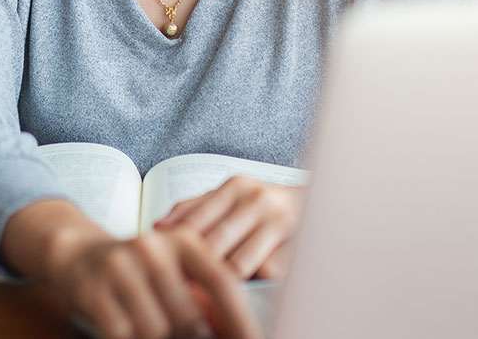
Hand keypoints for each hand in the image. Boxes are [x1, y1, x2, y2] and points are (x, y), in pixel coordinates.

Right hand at [2, 199, 260, 338]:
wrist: (76, 254)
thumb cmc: (136, 270)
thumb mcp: (173, 271)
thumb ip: (204, 296)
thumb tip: (234, 331)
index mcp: (182, 240)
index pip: (223, 282)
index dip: (240, 320)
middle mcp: (152, 248)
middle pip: (190, 316)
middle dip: (194, 338)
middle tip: (187, 337)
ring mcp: (120, 267)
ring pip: (156, 330)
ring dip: (157, 338)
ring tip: (151, 328)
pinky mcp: (93, 289)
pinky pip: (123, 334)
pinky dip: (128, 338)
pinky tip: (126, 328)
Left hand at [154, 177, 303, 279]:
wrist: (319, 203)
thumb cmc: (264, 205)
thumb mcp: (230, 196)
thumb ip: (195, 208)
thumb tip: (159, 227)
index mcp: (235, 187)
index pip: (195, 221)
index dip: (177, 246)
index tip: (161, 264)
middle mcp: (257, 201)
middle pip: (213, 244)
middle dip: (194, 266)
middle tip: (178, 284)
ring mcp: (278, 224)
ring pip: (237, 264)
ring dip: (221, 278)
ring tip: (205, 289)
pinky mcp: (296, 248)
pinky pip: (264, 274)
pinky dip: (251, 283)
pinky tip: (239, 290)